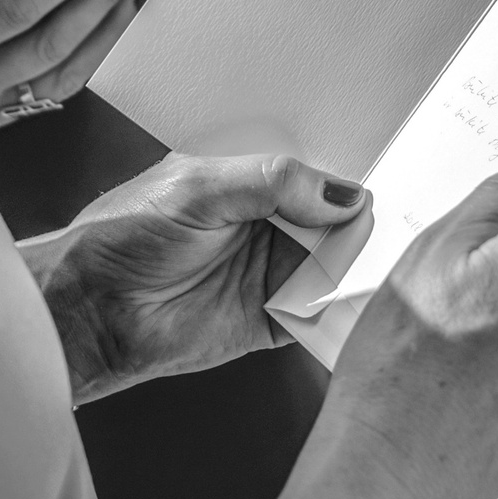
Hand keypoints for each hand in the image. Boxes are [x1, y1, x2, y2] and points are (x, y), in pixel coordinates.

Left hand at [33, 154, 365, 402]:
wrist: (89, 311)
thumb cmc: (122, 238)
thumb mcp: (200, 189)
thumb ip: (273, 182)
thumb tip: (342, 193)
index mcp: (250, 183)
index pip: (315, 176)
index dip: (349, 181)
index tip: (395, 179)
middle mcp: (266, 227)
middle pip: (336, 224)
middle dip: (367, 224)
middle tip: (408, 222)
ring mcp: (271, 275)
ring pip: (336, 269)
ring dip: (363, 268)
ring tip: (398, 259)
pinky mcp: (270, 322)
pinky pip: (320, 316)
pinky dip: (344, 312)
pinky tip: (367, 300)